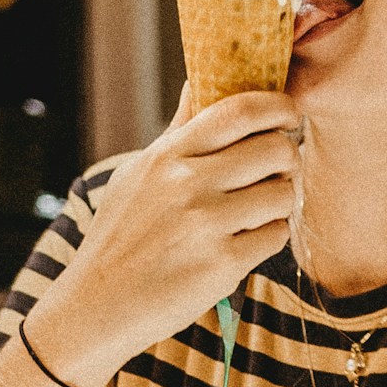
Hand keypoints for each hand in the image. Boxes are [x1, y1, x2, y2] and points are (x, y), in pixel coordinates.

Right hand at [30, 91, 302, 386]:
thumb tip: (199, 80)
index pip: (239, 110)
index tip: (289, 115)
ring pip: (283, 194)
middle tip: (278, 172)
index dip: (278, 106)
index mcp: (168, 156)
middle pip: (275, 149)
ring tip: (260, 212)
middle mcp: (187, 184)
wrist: (97, 306)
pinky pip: (276, 236)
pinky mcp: (222, 264)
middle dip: (288, 160)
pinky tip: (247, 243)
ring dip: (282, 203)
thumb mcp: (139, 174)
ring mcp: (206, 224)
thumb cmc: (122, 237)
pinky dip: (270, 238)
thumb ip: (178, 131)